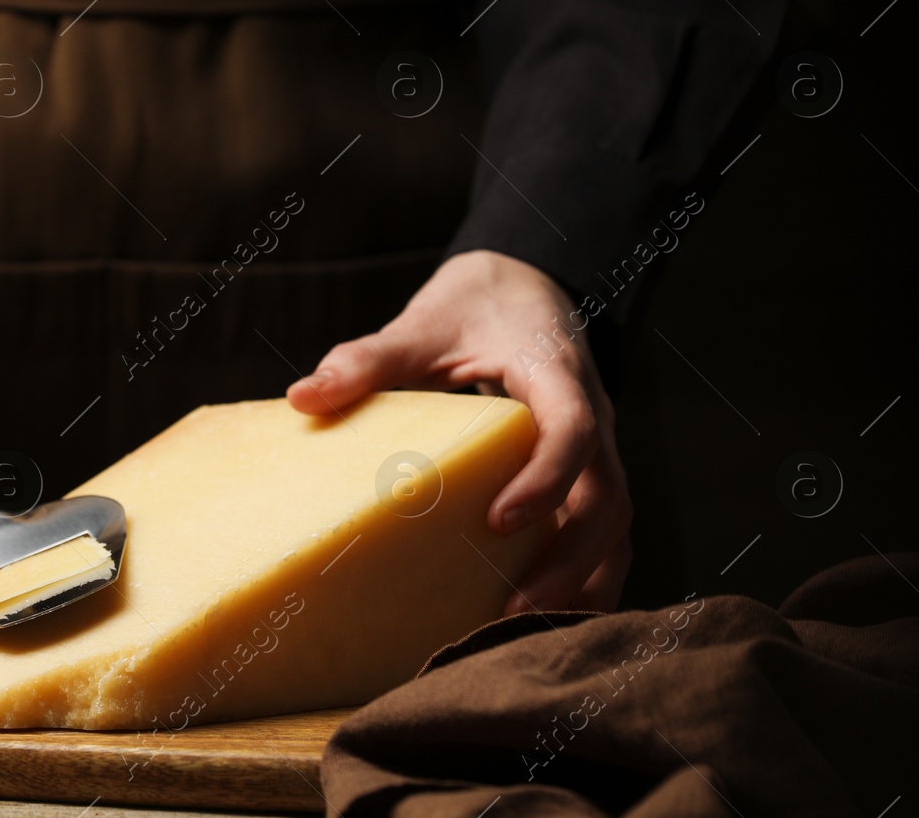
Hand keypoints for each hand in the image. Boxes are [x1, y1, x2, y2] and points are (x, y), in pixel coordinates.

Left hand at [286, 249, 630, 613]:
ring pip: (616, 524)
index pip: (573, 428)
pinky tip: (544, 621)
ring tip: (526, 632)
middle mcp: (593, 415)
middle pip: (609, 497)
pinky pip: (605, 532)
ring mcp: (599, 449)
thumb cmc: (474, 306)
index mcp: (555, 372)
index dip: (546, 478)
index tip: (499, 520)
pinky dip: (587, 578)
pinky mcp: (589, 473)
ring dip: (583, 581)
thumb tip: (302, 398)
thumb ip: (369, 359)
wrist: (525, 287)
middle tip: (511, 610)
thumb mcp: (423, 323)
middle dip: (569, 559)